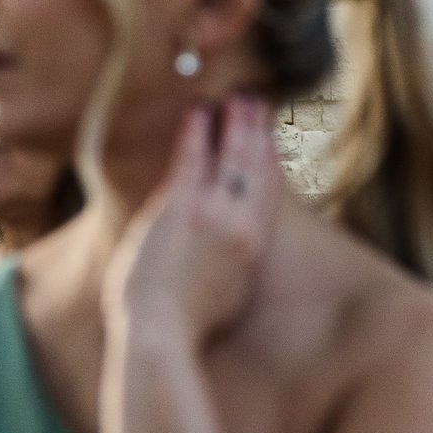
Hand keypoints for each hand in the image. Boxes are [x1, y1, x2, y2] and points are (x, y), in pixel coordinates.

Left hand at [106, 95, 283, 346]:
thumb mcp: (229, 292)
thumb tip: (236, 244)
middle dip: (257, 130)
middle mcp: (243, 225)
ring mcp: (214, 214)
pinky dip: (197, 132)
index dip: (271, 156)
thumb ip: (235, 260)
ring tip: (233, 98)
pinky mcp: (182, 209)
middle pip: (256, 166)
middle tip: (256, 101)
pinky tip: (197, 111)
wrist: (161, 334)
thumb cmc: (186, 324)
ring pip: (232, 156)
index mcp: (256, 246)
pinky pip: (193, 158)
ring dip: (234, 123)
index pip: (270, 189)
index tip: (269, 134)